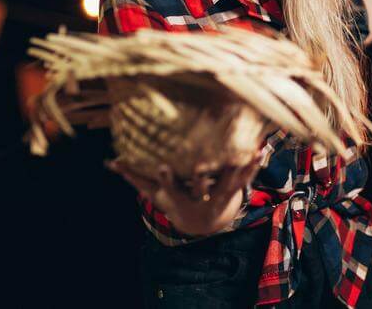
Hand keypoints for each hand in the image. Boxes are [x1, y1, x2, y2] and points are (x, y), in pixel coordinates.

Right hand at [105, 153, 261, 235]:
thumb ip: (134, 176)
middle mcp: (199, 197)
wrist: (203, 222)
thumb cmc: (176, 200)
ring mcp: (219, 195)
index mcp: (180, 197)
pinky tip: (261, 150)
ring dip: (237, 167)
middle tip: (201, 162)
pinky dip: (253, 165)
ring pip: (228, 181)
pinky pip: (246, 177)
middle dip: (201, 176)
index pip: (170, 186)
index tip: (161, 165)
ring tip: (244, 150)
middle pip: (201, 186)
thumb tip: (110, 163)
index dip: (165, 178)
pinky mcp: (234, 190)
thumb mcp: (155, 193)